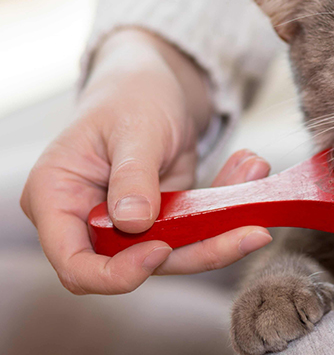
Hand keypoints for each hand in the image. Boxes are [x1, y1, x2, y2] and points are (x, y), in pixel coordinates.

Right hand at [20, 28, 272, 294]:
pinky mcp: (164, 221)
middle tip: (254, 232)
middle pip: (138, 265)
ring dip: (226, 226)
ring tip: (256, 175)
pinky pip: (198, 229)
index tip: (161, 250)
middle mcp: (87, 221)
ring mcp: (128, 226)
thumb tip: (134, 223)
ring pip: (178, 253)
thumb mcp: (133, 128)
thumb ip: (132, 176)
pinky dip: (229, 205)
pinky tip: (251, 168)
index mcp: (56, 199)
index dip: (116, 273)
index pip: (76, 265)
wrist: (153, 82)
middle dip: (201, 250)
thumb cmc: (130, 95)